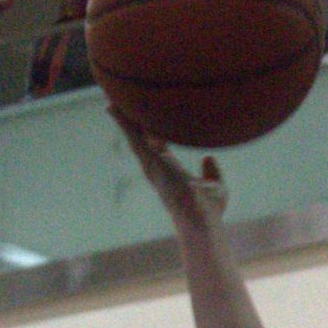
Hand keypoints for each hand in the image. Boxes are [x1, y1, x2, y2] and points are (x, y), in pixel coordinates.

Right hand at [116, 111, 231, 233]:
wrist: (203, 222)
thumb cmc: (209, 211)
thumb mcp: (215, 187)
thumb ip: (211, 172)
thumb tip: (208, 157)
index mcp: (169, 171)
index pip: (156, 147)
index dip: (148, 133)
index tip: (142, 119)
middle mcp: (158, 169)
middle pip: (140, 141)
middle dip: (129, 124)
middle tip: (116, 106)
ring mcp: (154, 168)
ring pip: (136, 140)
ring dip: (125, 123)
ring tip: (113, 105)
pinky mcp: (154, 166)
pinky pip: (138, 141)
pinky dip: (129, 127)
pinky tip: (118, 111)